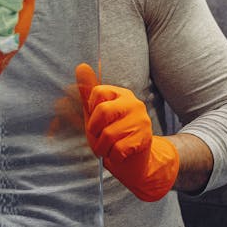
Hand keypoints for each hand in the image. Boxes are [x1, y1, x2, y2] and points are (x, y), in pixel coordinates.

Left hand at [75, 63, 179, 200]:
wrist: (133, 160)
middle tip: (98, 138)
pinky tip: (118, 154)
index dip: (91, 111)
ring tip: (107, 148)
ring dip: (102, 147)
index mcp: (121, 94)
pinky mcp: (145, 138)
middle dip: (94, 130)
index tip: (96, 121)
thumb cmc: (111, 133)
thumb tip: (81, 65)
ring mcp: (142, 120)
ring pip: (109, 134)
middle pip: (103, 111)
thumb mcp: (95, 113)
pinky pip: (118, 149)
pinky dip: (113, 156)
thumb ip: (87, 91)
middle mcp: (134, 103)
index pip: (97, 92)